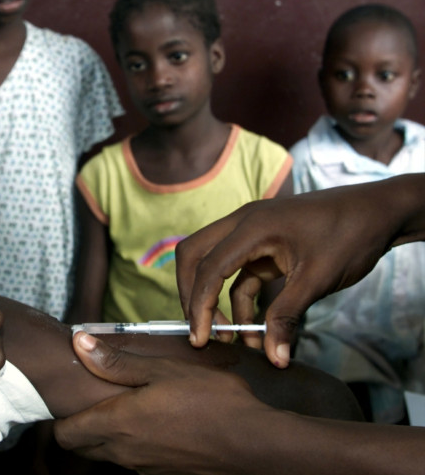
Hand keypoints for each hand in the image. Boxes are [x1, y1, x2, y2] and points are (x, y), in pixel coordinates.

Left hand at [53, 332, 270, 473]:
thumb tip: (78, 344)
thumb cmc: (209, 401)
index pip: (64, 435)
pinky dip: (133, 445)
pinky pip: (133, 462)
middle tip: (96, 398)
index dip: (61, 416)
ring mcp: (144, 469)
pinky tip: (156, 422)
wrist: (255, 444)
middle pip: (81, 448)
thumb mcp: (162, 369)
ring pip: (107, 456)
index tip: (72, 395)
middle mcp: (124, 453)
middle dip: (79, 427)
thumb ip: (116, 361)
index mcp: (117, 424)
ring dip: (106, 436)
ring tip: (128, 405)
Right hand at [175, 181, 407, 367]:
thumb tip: (274, 358)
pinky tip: (253, 329)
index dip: (199, 305)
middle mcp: (242, 224)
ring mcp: (250, 234)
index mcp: (251, 226)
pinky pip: (238, 274)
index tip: (200, 339)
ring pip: (212, 265)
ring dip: (215, 302)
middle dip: (191, 295)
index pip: (208, 267)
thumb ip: (288, 317)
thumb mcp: (318, 279)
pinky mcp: (262, 245)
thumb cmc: (350, 235)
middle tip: (200, 331)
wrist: (378, 211)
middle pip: (194, 256)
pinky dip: (239, 301)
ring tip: (231, 339)